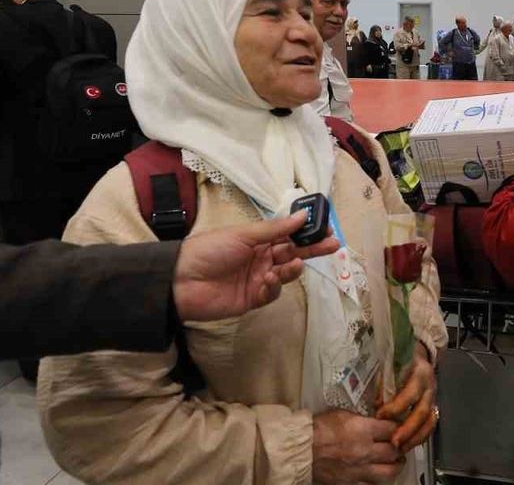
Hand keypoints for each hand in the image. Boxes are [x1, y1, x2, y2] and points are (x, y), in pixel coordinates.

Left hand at [172, 212, 339, 320]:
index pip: (288, 234)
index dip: (307, 232)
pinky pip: (272, 294)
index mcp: (257, 239)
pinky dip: (274, 287)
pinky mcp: (252, 299)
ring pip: (285, 274)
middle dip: (312, 249)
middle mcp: (260, 258)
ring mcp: (258, 279)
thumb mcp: (243, 234)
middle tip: (333, 246)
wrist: (180, 281)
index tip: (327, 228)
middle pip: (293, 253)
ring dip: (291, 269)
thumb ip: (275, 229)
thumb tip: (303, 215)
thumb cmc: (210, 250)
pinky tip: (268, 281)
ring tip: (292, 264)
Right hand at [311, 409, 403, 484]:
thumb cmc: (318, 428)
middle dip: (399, 448)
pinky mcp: (350, 483)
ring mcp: (359, 470)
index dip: (397, 428)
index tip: (397, 429)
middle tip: (399, 446)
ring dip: (395, 467)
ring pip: (389, 472)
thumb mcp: (342, 414)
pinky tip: (376, 475)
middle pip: (394, 452)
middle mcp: (366, 451)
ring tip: (394, 463)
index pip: (393, 429)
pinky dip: (377, 480)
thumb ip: (362, 420)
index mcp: (364, 430)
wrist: (300, 449)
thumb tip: (377, 422)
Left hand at [376, 343, 436, 450]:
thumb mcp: (390, 364)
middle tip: (393, 442)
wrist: (417, 352)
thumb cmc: (399, 358)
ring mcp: (433, 397)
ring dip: (415, 437)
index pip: (410, 393)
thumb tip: (375, 403)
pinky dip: (419, 437)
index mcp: (419, 373)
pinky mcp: (432, 406)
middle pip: (422, 412)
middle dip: (407, 429)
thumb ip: (383, 382)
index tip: (379, 414)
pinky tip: (407, 444)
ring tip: (401, 448)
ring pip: (429, 422)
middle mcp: (429, 386)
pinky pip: (429, 425)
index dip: (396, 406)